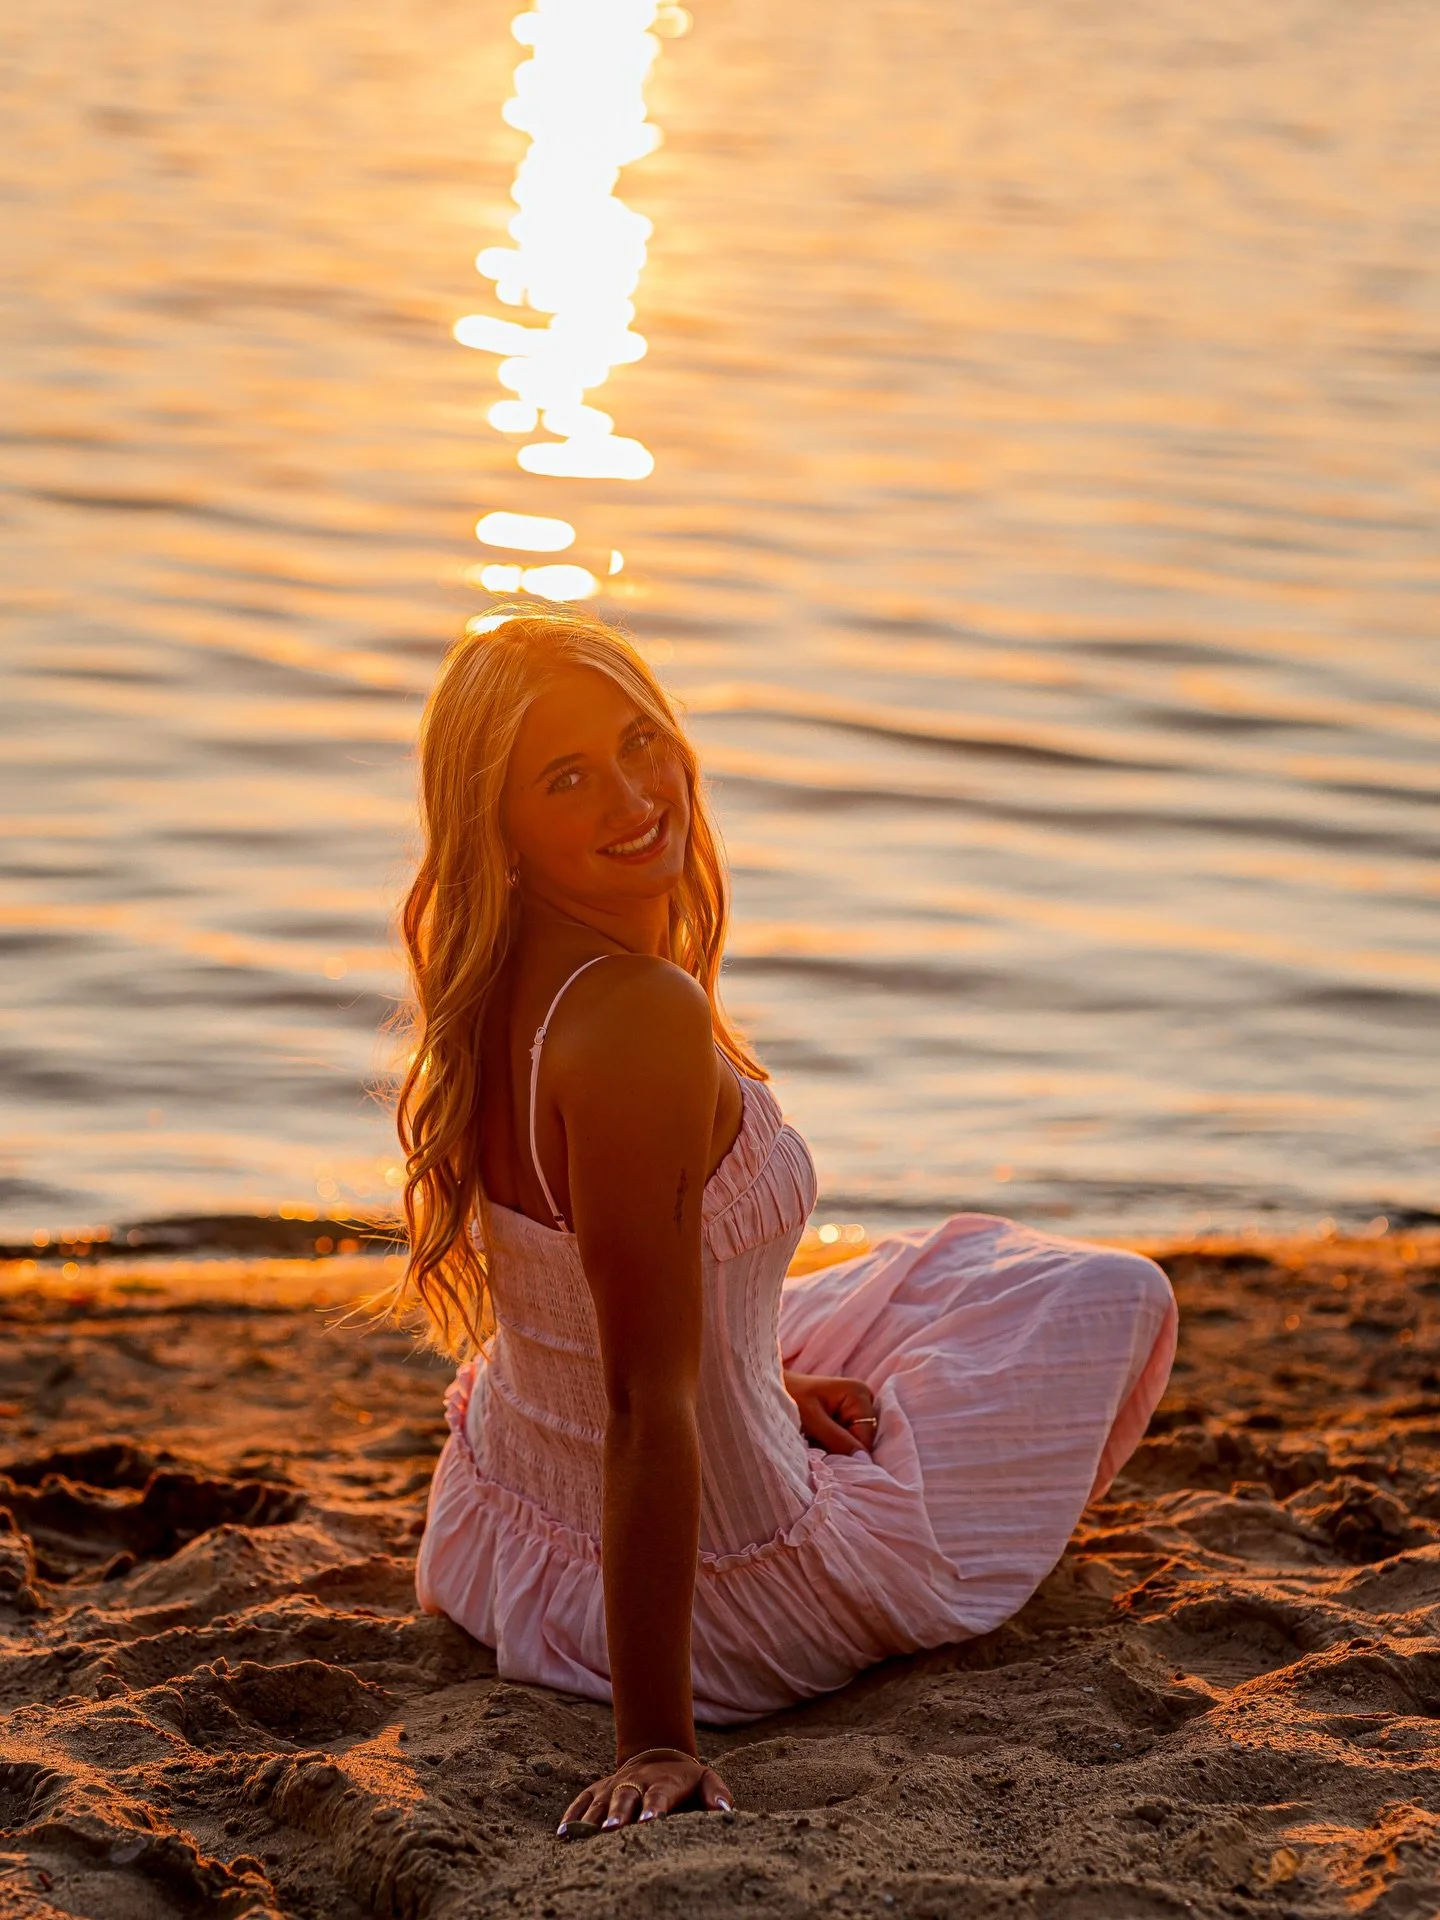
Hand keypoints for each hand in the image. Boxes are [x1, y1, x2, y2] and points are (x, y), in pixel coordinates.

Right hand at [558, 1748, 732, 1836]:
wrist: (658, 1754)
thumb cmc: (685, 1778)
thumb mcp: (706, 1779)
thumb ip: (716, 1793)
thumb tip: (725, 1810)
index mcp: (662, 1782)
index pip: (658, 1796)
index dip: (654, 1808)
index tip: (650, 1822)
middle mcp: (635, 1782)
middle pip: (625, 1798)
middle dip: (618, 1814)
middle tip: (612, 1831)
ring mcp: (614, 1784)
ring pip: (601, 1800)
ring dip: (591, 1818)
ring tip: (581, 1836)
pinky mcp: (599, 1789)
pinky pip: (582, 1800)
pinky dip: (572, 1814)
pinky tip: (563, 1833)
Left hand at [783, 1371, 877, 1454]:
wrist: (770, 1389)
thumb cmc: (790, 1397)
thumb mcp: (813, 1420)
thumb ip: (838, 1440)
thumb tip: (865, 1462)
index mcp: (859, 1394)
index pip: (866, 1439)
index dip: (849, 1455)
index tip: (826, 1459)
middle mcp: (864, 1400)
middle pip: (861, 1442)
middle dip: (839, 1450)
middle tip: (815, 1445)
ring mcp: (856, 1409)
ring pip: (852, 1444)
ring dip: (833, 1449)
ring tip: (812, 1440)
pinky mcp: (846, 1418)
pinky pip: (844, 1441)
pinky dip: (829, 1445)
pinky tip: (815, 1439)